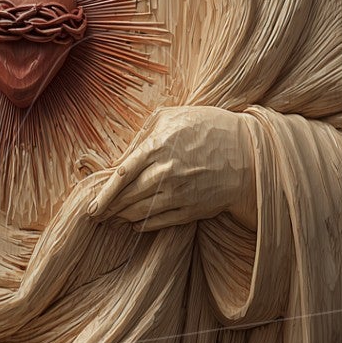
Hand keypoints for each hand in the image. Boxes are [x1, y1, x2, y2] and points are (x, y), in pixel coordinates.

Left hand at [91, 105, 257, 230]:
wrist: (250, 153)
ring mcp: (180, 194)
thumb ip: (141, 134)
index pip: (121, 175)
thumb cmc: (208, 127)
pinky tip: (134, 224)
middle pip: (127, 198)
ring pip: (141, 213)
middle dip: (108, 209)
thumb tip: (118, 158)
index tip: (91, 206)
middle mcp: (166, 173)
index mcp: (158, 147)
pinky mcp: (192, 209)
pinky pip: (160, 223)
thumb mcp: (172, 116)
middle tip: (96, 216)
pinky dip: (144, 226)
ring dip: (122, 218)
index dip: (103, 194)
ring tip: (112, 219)